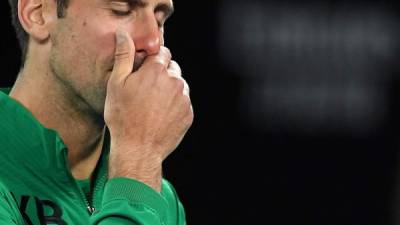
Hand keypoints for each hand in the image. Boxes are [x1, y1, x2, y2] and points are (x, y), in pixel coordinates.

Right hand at [104, 29, 192, 191]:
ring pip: (179, 85)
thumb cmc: (123, 117)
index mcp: (157, 70)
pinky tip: (160, 115)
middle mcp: (175, 81)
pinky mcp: (189, 113)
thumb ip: (123, 56)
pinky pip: (183, 102)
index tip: (143, 70)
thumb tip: (123, 34)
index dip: (152, 60)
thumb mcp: (116, 84)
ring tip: (152, 105)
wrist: (138, 149)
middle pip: (172, 68)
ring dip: (169, 89)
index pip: (162, 52)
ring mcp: (184, 98)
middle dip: (161, 74)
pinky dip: (175, 105)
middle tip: (146, 90)